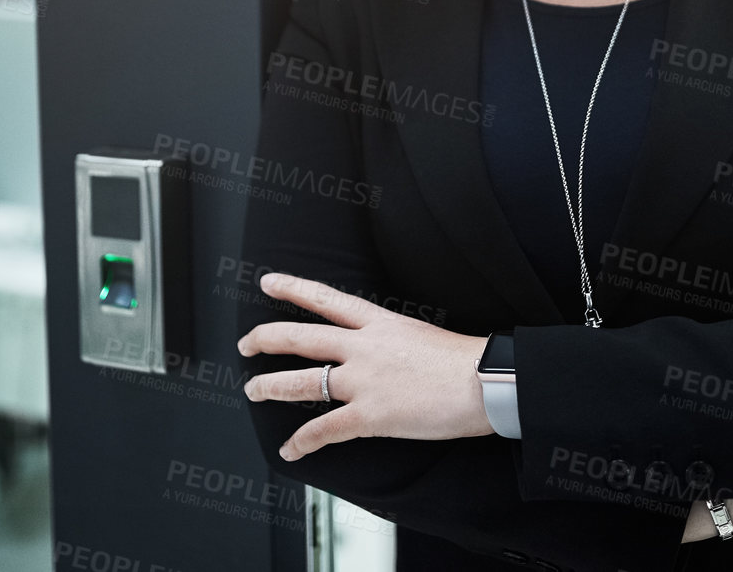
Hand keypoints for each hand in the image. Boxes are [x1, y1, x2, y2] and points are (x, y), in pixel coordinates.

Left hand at [236, 273, 492, 460]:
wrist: (486, 381)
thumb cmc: (467, 362)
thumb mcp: (422, 335)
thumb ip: (395, 343)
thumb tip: (387, 356)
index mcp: (380, 323)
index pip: (326, 299)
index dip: (292, 289)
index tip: (268, 282)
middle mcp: (364, 347)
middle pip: (302, 337)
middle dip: (267, 338)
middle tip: (246, 342)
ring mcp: (364, 380)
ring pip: (303, 381)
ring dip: (272, 386)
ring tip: (253, 390)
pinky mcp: (370, 414)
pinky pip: (325, 429)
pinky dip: (303, 441)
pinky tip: (291, 450)